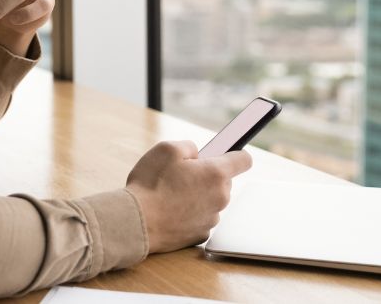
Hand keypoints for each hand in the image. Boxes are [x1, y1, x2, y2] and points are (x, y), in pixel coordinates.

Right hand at [124, 141, 252, 252]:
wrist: (136, 223)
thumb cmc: (150, 185)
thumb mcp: (166, 149)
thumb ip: (189, 146)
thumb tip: (197, 154)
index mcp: (216, 173)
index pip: (244, 160)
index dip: (235, 153)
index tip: (225, 153)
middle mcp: (220, 197)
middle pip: (223, 181)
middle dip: (206, 175)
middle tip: (181, 175)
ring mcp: (212, 218)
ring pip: (211, 200)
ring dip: (197, 195)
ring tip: (170, 195)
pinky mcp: (201, 234)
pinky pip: (200, 217)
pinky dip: (189, 213)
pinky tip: (170, 211)